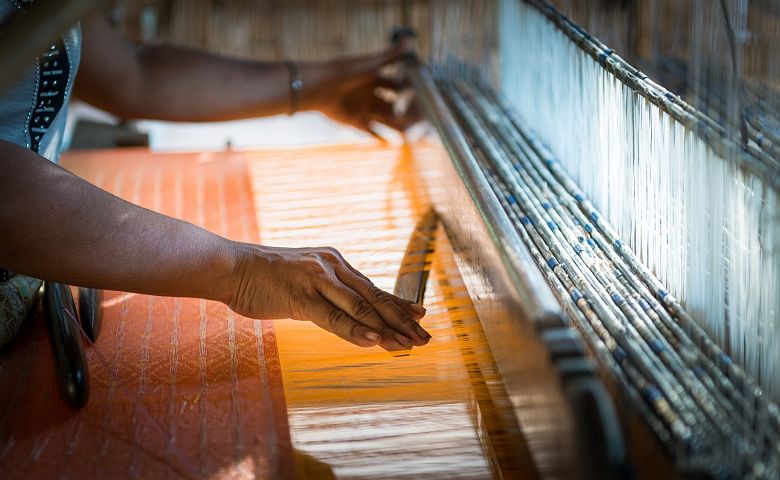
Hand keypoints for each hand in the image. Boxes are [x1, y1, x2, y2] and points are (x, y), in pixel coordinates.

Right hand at [226, 243, 429, 350]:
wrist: (231, 266)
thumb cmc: (265, 278)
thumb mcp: (303, 281)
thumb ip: (327, 294)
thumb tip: (350, 315)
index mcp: (334, 262)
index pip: (373, 288)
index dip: (398, 305)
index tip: (421, 316)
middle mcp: (332, 267)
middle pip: (375, 297)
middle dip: (402, 320)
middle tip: (425, 338)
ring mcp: (318, 279)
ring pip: (361, 307)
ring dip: (387, 328)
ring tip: (408, 345)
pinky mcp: (302, 296)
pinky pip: (334, 317)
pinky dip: (356, 330)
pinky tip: (374, 341)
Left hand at [304, 47, 420, 137]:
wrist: (318, 88)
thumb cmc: (344, 72)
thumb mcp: (369, 64)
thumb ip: (390, 56)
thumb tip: (409, 39)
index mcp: (375, 79)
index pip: (398, 87)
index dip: (410, 93)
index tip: (425, 98)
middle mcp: (371, 95)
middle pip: (394, 106)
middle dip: (407, 113)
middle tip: (421, 121)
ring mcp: (364, 109)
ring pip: (386, 120)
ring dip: (398, 127)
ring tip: (412, 135)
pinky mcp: (355, 121)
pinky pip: (371, 132)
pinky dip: (380, 138)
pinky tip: (391, 145)